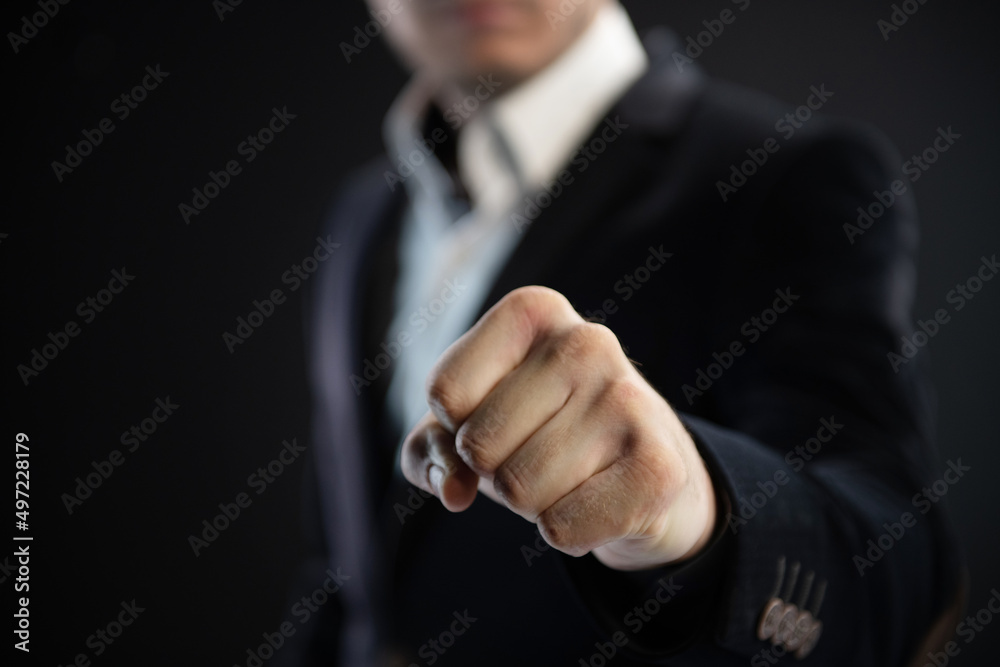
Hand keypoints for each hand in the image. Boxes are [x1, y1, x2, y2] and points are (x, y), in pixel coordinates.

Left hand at [400, 286, 716, 569]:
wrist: (643, 470)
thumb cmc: (539, 434)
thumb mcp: (467, 425)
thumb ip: (429, 450)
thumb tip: (453, 490)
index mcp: (535, 312)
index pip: (445, 393)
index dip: (457, 428)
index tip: (500, 418)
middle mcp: (587, 341)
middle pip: (478, 447)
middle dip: (495, 471)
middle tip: (538, 454)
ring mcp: (629, 400)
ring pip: (519, 491)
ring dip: (532, 504)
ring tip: (571, 475)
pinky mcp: (659, 466)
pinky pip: (562, 528)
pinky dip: (567, 533)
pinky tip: (597, 502)